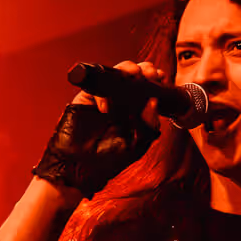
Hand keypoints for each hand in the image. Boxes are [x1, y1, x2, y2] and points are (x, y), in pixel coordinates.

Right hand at [31, 60, 163, 196]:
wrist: (80, 169)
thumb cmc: (109, 161)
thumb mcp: (136, 145)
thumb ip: (148, 125)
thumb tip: (154, 102)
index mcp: (134, 112)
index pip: (145, 90)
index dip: (152, 80)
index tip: (160, 76)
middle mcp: (120, 103)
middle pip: (131, 78)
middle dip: (141, 70)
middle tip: (148, 71)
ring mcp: (102, 99)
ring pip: (113, 77)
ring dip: (124, 71)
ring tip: (133, 73)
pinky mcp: (85, 100)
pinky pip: (94, 89)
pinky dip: (102, 94)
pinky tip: (106, 108)